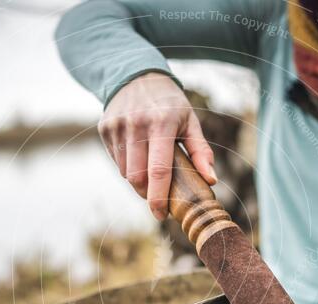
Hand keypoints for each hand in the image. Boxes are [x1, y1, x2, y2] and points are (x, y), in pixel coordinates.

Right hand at [98, 72, 216, 219]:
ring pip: (124, 172)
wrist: (136, 75)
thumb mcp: (190, 122)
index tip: (161, 215)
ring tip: (149, 169)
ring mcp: (118, 126)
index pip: (158, 170)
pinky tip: (137, 155)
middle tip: (158, 196)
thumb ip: (201, 152)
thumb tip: (211, 180)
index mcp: (162, 123)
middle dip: (147, 193)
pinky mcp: (105, 128)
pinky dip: (127, 167)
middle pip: (137, 177)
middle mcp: (137, 124)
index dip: (158, 198)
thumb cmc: (169, 104)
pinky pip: (115, 162)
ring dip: (137, 180)